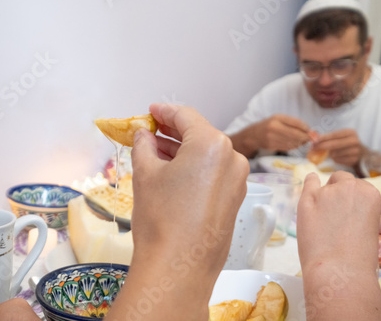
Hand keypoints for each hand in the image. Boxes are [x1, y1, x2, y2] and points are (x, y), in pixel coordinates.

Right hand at [105, 103, 248, 320]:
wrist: (178, 268)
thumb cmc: (161, 216)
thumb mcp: (145, 173)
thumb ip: (144, 145)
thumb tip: (142, 134)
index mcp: (213, 144)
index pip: (186, 116)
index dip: (164, 111)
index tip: (150, 111)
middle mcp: (233, 158)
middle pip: (199, 134)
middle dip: (172, 131)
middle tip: (149, 131)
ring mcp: (238, 180)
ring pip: (207, 155)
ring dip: (182, 150)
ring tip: (156, 152)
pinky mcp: (235, 199)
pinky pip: (214, 173)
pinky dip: (194, 168)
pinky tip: (173, 172)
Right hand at [230, 114, 309, 156]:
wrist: (254, 135)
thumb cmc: (270, 125)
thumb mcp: (280, 119)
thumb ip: (294, 123)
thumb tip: (309, 131)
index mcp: (277, 118)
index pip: (296, 123)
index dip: (306, 128)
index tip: (311, 131)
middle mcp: (274, 127)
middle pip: (295, 134)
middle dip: (305, 137)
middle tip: (310, 138)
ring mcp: (272, 137)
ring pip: (292, 142)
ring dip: (300, 143)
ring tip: (302, 141)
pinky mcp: (271, 146)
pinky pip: (287, 147)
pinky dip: (294, 146)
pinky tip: (295, 144)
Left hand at [297, 171, 380, 319]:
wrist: (338, 270)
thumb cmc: (358, 258)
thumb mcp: (372, 231)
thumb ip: (365, 215)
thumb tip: (360, 214)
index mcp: (370, 195)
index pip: (361, 188)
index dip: (355, 199)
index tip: (352, 208)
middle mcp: (349, 188)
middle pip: (344, 180)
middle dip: (342, 192)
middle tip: (338, 209)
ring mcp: (326, 192)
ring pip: (327, 183)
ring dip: (326, 191)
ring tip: (324, 207)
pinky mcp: (307, 199)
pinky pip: (309, 182)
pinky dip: (310, 182)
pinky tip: (311, 181)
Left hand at [313, 129, 364, 166]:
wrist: (360, 153)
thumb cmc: (344, 143)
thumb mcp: (339, 137)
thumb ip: (327, 137)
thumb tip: (313, 140)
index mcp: (350, 132)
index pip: (334, 134)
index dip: (323, 138)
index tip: (314, 141)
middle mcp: (354, 141)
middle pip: (334, 144)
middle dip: (322, 146)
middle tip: (313, 148)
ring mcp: (355, 151)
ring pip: (335, 154)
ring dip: (329, 154)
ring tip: (329, 152)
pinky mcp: (353, 160)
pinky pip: (338, 160)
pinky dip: (334, 159)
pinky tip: (337, 156)